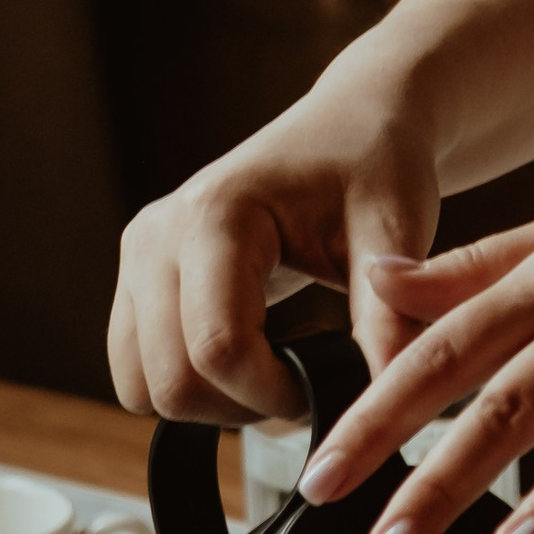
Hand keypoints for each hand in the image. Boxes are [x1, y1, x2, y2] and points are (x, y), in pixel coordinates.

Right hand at [108, 83, 442, 427]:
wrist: (351, 127)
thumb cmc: (375, 165)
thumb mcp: (394, 230)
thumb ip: (391, 316)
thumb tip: (391, 399)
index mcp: (214, 215)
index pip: (217, 347)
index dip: (276, 393)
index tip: (332, 382)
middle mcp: (157, 236)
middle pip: (172, 381)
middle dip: (245, 406)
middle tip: (310, 382)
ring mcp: (139, 260)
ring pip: (143, 388)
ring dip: (214, 404)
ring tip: (283, 366)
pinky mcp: (138, 283)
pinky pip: (140, 373)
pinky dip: (194, 387)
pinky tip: (255, 356)